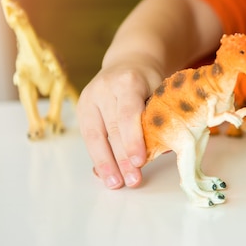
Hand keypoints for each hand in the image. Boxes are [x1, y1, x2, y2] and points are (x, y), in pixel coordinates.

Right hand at [78, 63, 157, 188]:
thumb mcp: (160, 91)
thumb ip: (159, 117)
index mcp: (128, 81)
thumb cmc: (151, 81)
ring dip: (106, 163)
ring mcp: (89, 97)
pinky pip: (89, 137)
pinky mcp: (82, 108)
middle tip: (132, 181)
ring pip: (95, 136)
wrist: (129, 61)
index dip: (133, 139)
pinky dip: (98, 157)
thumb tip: (163, 150)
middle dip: (121, 158)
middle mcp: (104, 88)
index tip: (139, 162)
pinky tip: (106, 174)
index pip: (128, 113)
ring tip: (116, 184)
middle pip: (111, 128)